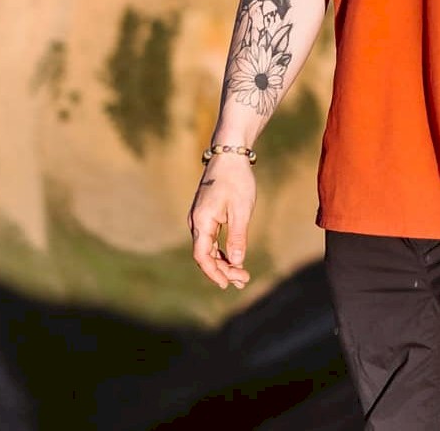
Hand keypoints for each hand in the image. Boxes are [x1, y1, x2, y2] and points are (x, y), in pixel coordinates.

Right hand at [188, 153, 255, 289]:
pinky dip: (222, 251)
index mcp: (201, 222)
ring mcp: (200, 219)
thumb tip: (237, 261)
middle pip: (205, 255)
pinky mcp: (207, 215)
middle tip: (243, 280)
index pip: (203, 256)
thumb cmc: (237, 180)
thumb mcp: (241, 210)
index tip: (229, 284)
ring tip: (241, 275)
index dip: (215, 273)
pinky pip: (211, 239)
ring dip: (223, 262)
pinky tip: (234, 259)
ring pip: (208, 248)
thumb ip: (238, 237)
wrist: (229, 155)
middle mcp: (196, 222)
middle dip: (223, 270)